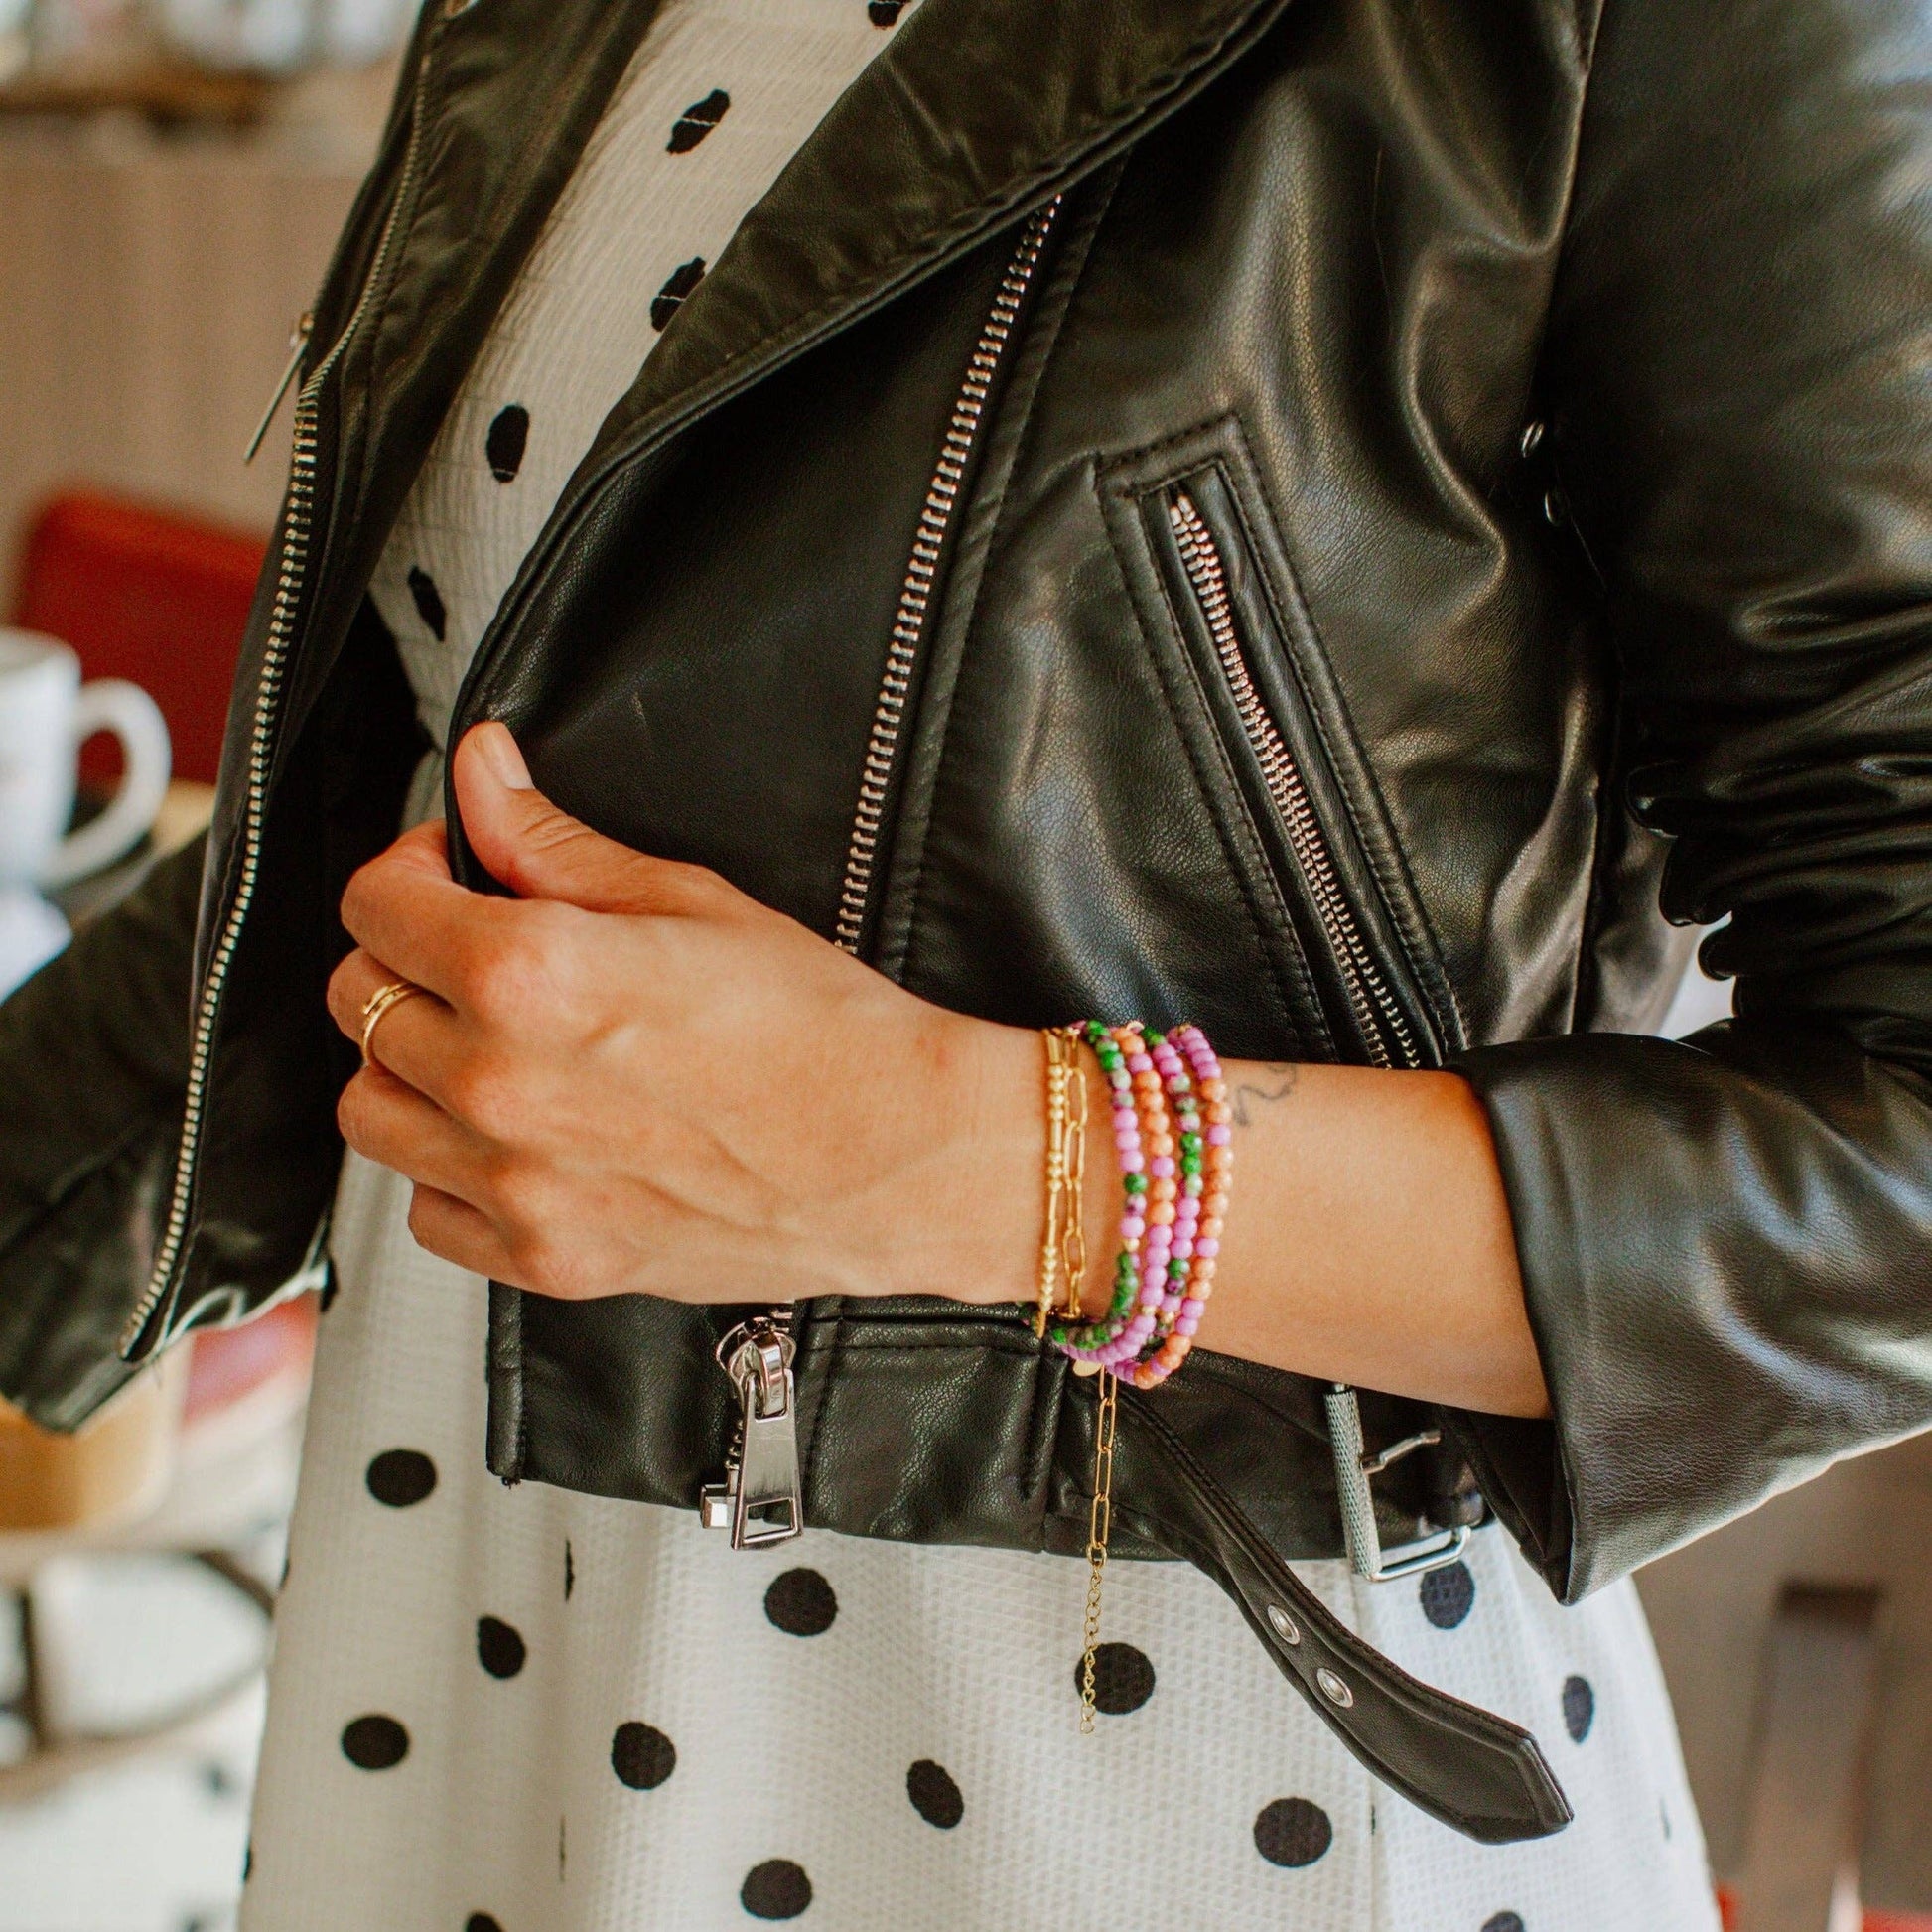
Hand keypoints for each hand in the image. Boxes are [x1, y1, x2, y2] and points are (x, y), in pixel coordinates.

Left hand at [326, 722, 1040, 1304]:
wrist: (905, 1156)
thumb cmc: (825, 1031)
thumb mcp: (692, 902)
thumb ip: (556, 843)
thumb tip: (482, 777)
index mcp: (531, 975)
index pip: (376, 904)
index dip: (410, 868)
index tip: (450, 871)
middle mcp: (500, 1085)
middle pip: (358, 1000)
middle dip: (405, 955)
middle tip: (476, 948)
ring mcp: (517, 1185)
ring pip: (368, 1110)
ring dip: (407, 1064)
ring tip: (486, 1045)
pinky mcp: (547, 1259)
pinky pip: (426, 1209)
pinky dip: (447, 1168)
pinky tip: (512, 1135)